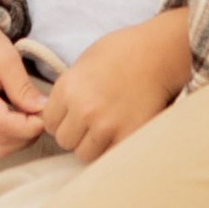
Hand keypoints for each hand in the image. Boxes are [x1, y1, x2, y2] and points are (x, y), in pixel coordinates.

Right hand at [0, 24, 49, 158]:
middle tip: (41, 114)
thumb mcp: (6, 55)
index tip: (46, 114)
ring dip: (20, 139)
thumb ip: (22, 84)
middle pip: (1, 142)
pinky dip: (9, 140)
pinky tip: (16, 121)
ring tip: (29, 116)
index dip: (29, 126)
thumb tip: (40, 110)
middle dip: (27, 133)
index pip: (2, 125)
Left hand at [39, 10, 192, 166]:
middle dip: (76, 134)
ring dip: (93, 145)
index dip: (61, 119)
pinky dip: (112, 149)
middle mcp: (83, 109)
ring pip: (84, 153)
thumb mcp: (86, 61)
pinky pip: (108, 157)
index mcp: (68, 88)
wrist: (160, 53)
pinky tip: (120, 133)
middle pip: (64, 140)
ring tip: (107, 129)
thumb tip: (60, 108)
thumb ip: (70, 87)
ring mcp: (106, 126)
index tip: (73, 115)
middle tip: (92, 122)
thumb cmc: (124, 50)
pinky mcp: (127, 136)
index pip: (49, 122)